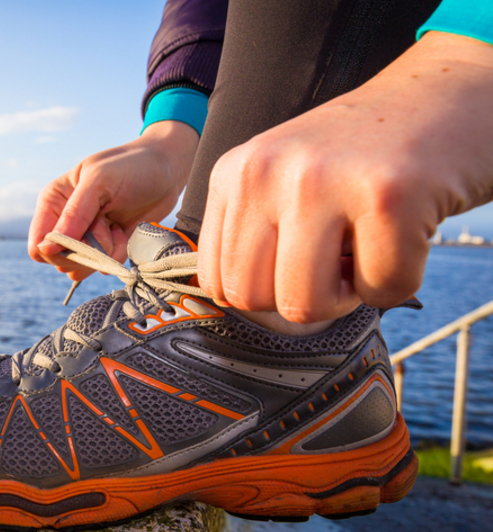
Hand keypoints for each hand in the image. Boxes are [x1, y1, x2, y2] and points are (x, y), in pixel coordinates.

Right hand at [29, 120, 198, 280]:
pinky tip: (125, 232)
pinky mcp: (107, 246)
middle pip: (60, 260)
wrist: (168, 170)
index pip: (38, 245)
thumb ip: (73, 215)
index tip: (81, 237)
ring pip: (81, 267)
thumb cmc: (132, 166)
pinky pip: (103, 266)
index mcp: (55, 202)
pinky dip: (118, 254)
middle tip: (106, 222)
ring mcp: (87, 236)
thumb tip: (47, 248)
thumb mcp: (100, 182)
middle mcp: (66, 222)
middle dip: (86, 248)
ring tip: (116, 227)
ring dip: (103, 252)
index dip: (57, 250)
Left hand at [199, 31, 492, 322]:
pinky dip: (401, 280)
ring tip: (366, 248)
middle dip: (302, 300)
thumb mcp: (285, 178)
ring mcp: (322, 179)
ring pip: (304, 305)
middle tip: (337, 260)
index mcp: (235, 171)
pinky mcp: (388, 195)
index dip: (264, 293)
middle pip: (253, 299)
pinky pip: (381, 290)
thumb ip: (250, 231)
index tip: (299, 264)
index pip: (215, 280)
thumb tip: (233, 301)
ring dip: (346, 296)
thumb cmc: (365, 154)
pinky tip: (406, 233)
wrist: (448, 94)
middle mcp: (266, 171)